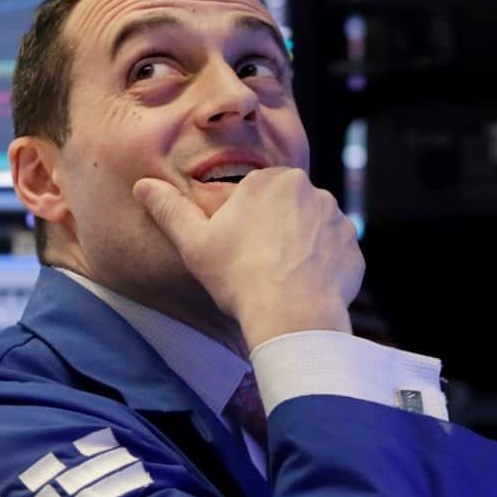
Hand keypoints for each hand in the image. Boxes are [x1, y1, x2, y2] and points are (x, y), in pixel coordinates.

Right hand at [132, 168, 363, 347]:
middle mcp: (309, 188)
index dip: (241, 221)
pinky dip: (319, 264)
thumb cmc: (238, 277)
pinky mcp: (353, 246)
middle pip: (284, 206)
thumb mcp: (193, 244)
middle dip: (273, 228)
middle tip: (255, 263)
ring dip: (298, 245)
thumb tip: (143, 185)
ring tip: (279, 277)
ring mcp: (336, 217)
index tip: (235, 248)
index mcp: (268, 180)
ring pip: (310, 226)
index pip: (254, 193)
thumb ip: (170, 210)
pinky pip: (333, 250)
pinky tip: (301, 286)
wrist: (291, 315)